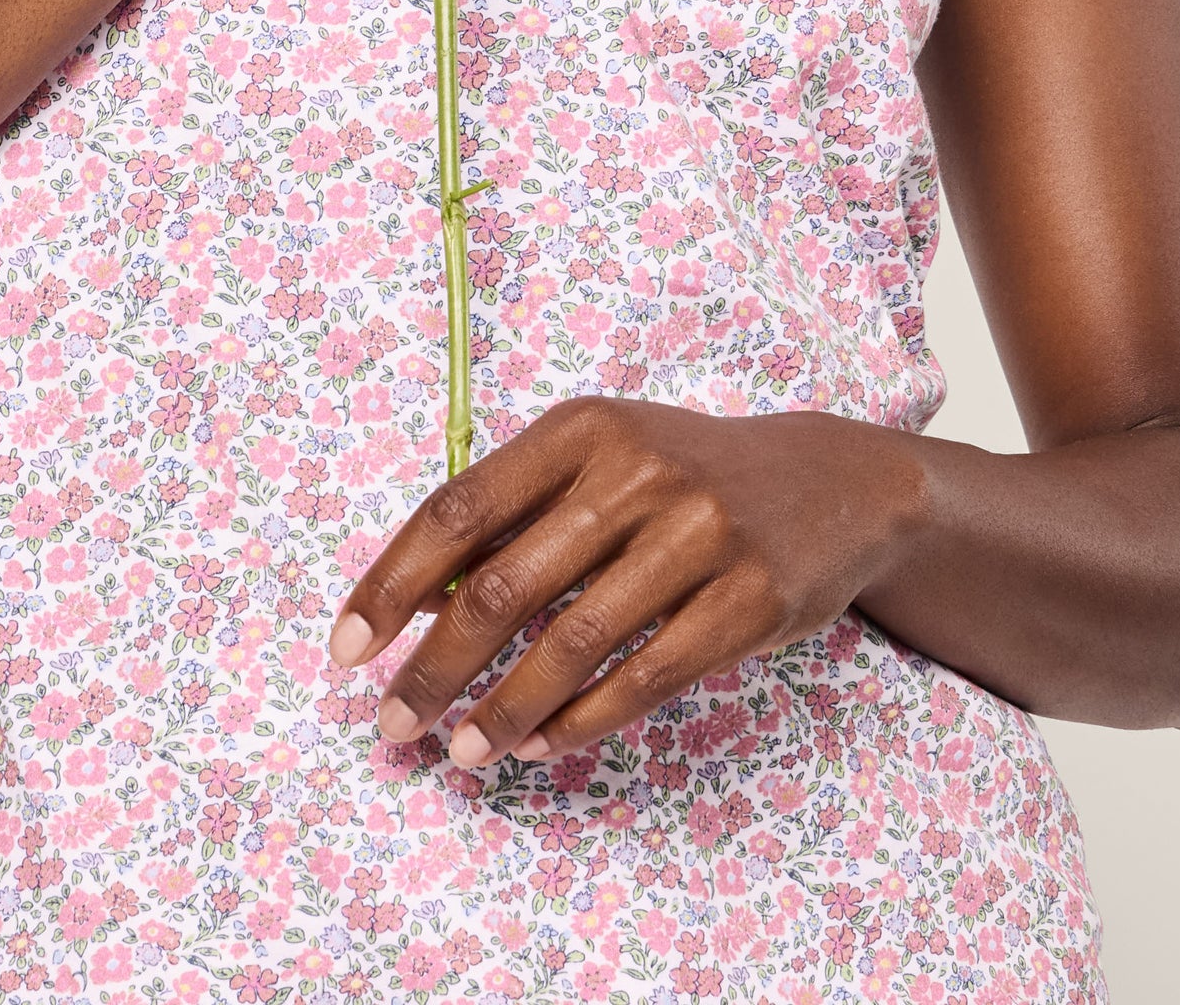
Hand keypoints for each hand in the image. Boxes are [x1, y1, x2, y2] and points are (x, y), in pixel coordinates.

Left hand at [326, 396, 930, 767]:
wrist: (833, 485)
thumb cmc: (685, 478)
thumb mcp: (602, 462)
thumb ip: (514, 517)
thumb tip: (411, 604)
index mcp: (581, 427)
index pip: (459, 508)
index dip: (392, 584)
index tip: (346, 649)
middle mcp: (637, 470)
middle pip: (504, 584)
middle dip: (435, 666)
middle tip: (393, 724)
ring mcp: (699, 534)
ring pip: (572, 643)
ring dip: (502, 711)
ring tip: (460, 753)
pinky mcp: (748, 599)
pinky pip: (645, 676)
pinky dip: (581, 721)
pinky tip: (540, 745)